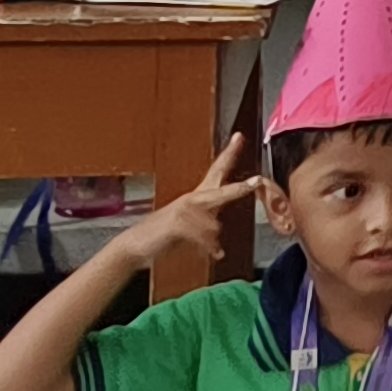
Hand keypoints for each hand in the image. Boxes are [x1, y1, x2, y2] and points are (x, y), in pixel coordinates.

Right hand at [118, 134, 270, 269]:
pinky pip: (204, 237)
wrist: (135, 245)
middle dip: (238, 189)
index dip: (229, 154)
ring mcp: (183, 210)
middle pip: (221, 191)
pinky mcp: (177, 224)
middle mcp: (191, 199)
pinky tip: (213, 253)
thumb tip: (220, 236)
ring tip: (202, 246)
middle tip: (256, 181)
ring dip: (211, 241)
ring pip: (214, 225)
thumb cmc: (162, 235)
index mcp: (196, 196)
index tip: (240, 137)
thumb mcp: (190, 227)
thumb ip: (206, 226)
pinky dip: (210, 248)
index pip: (216, 170)